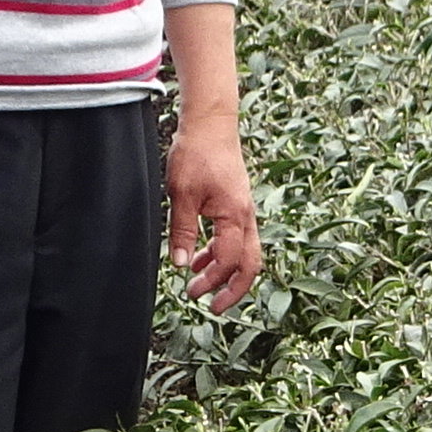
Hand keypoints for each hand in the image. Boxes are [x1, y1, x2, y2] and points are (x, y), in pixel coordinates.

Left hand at [167, 116, 261, 309]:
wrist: (211, 124)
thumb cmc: (197, 153)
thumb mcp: (181, 194)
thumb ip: (183, 231)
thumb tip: (181, 264)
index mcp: (234, 215)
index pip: (229, 260)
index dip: (212, 280)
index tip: (193, 292)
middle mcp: (246, 216)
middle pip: (250, 263)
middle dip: (234, 289)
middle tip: (213, 306)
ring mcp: (244, 211)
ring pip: (245, 252)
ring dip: (225, 271)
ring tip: (199, 283)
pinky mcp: (237, 206)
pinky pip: (237, 237)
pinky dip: (221, 252)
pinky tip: (200, 257)